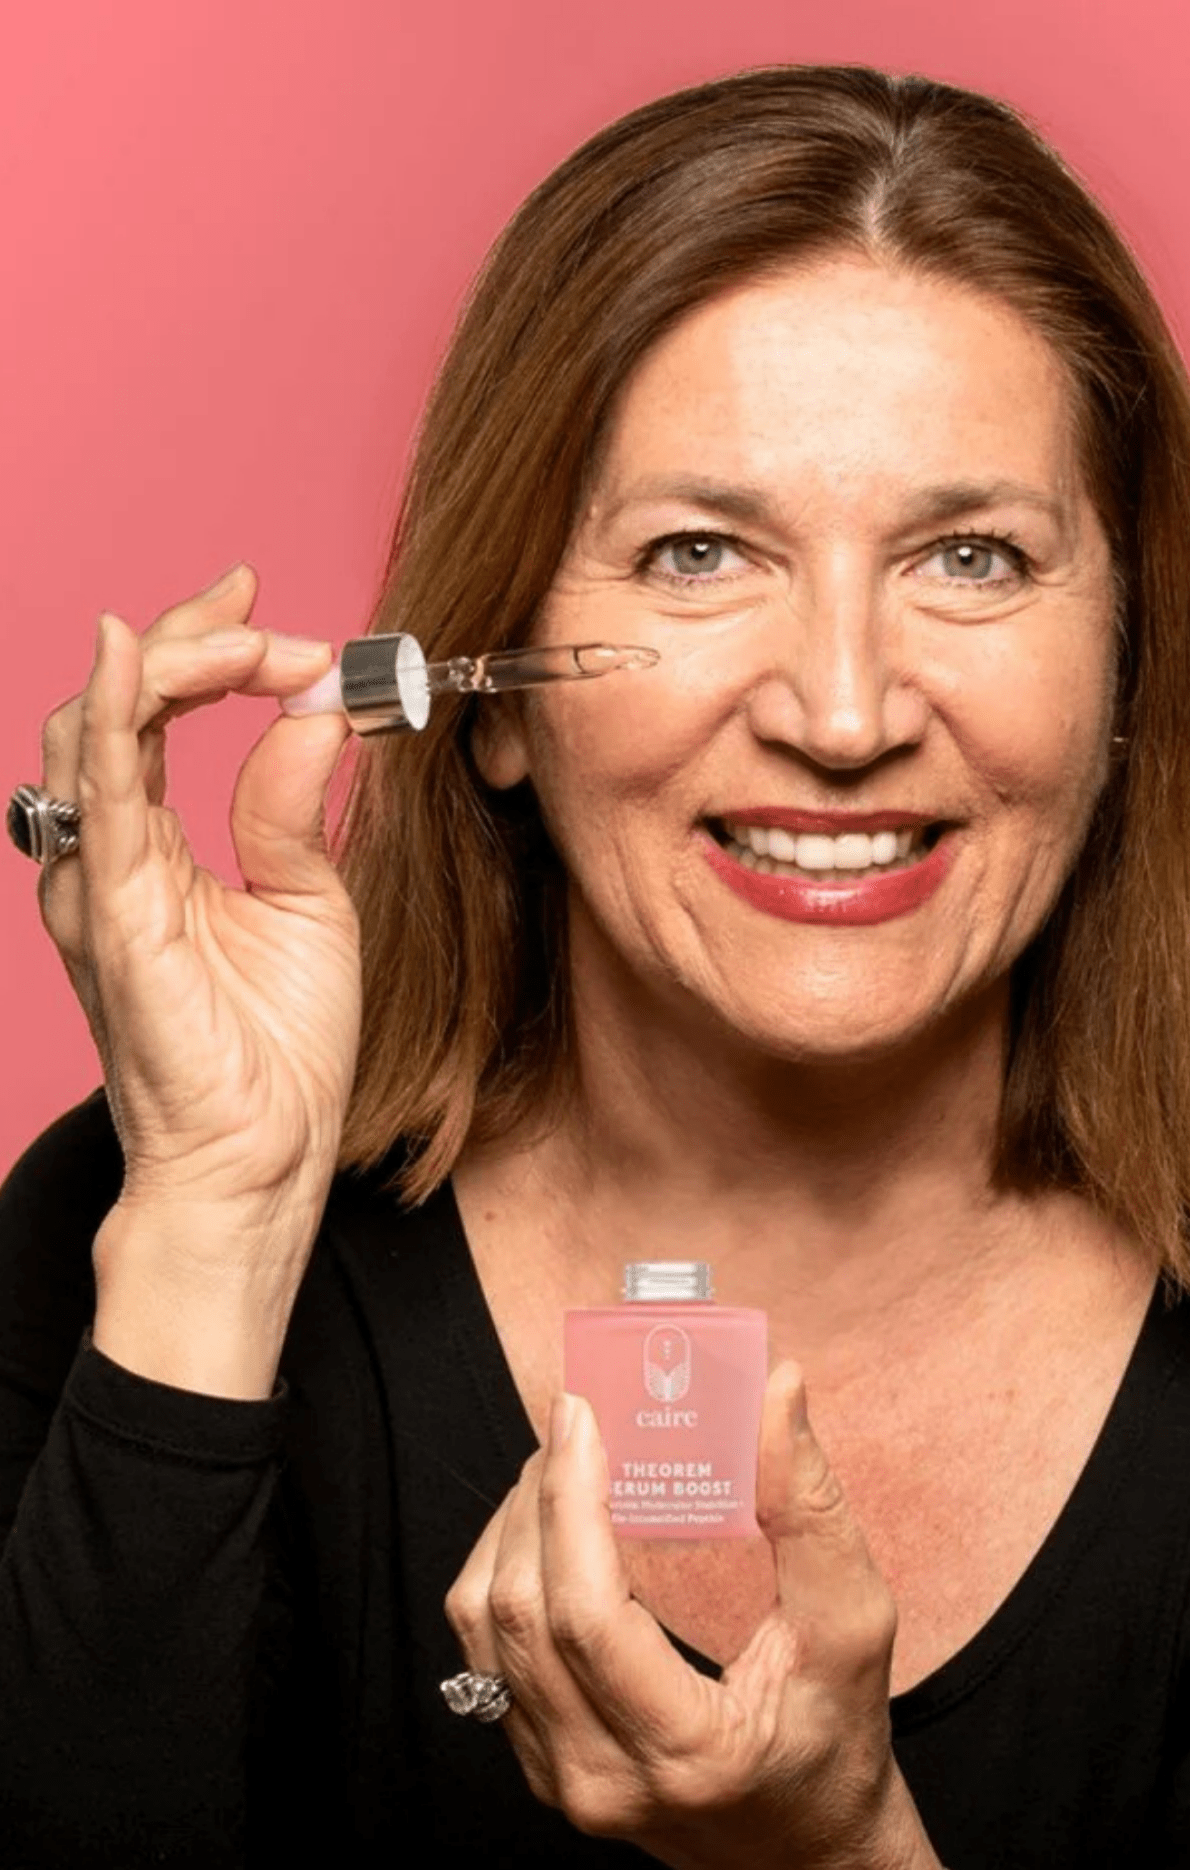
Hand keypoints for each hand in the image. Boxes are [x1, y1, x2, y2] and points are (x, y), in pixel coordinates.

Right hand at [35, 564, 360, 1388]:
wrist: (266, 1160)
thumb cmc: (279, 1052)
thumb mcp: (309, 903)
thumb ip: (293, 807)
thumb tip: (316, 713)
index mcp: (152, 853)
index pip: (158, 716)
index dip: (204, 648)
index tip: (269, 613)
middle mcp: (108, 859)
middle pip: (120, 708)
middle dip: (194, 642)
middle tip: (271, 621)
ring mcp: (99, 886)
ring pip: (99, 733)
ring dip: (174, 664)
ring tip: (246, 634)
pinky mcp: (115, 919)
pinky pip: (103, 800)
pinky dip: (118, 718)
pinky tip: (140, 656)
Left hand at [444, 1361, 957, 1869]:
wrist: (809, 1864)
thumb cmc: (840, 1746)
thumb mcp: (855, 1626)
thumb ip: (811, 1508)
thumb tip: (776, 1388)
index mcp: (686, 1751)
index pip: (586, 1616)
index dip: (571, 1502)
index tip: (582, 1415)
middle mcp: (602, 1778)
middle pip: (520, 1616)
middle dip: (538, 1496)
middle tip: (576, 1420)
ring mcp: (560, 1781)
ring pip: (485, 1633)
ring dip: (512, 1528)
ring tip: (561, 1464)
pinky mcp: (539, 1768)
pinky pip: (487, 1656)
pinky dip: (507, 1572)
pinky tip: (551, 1527)